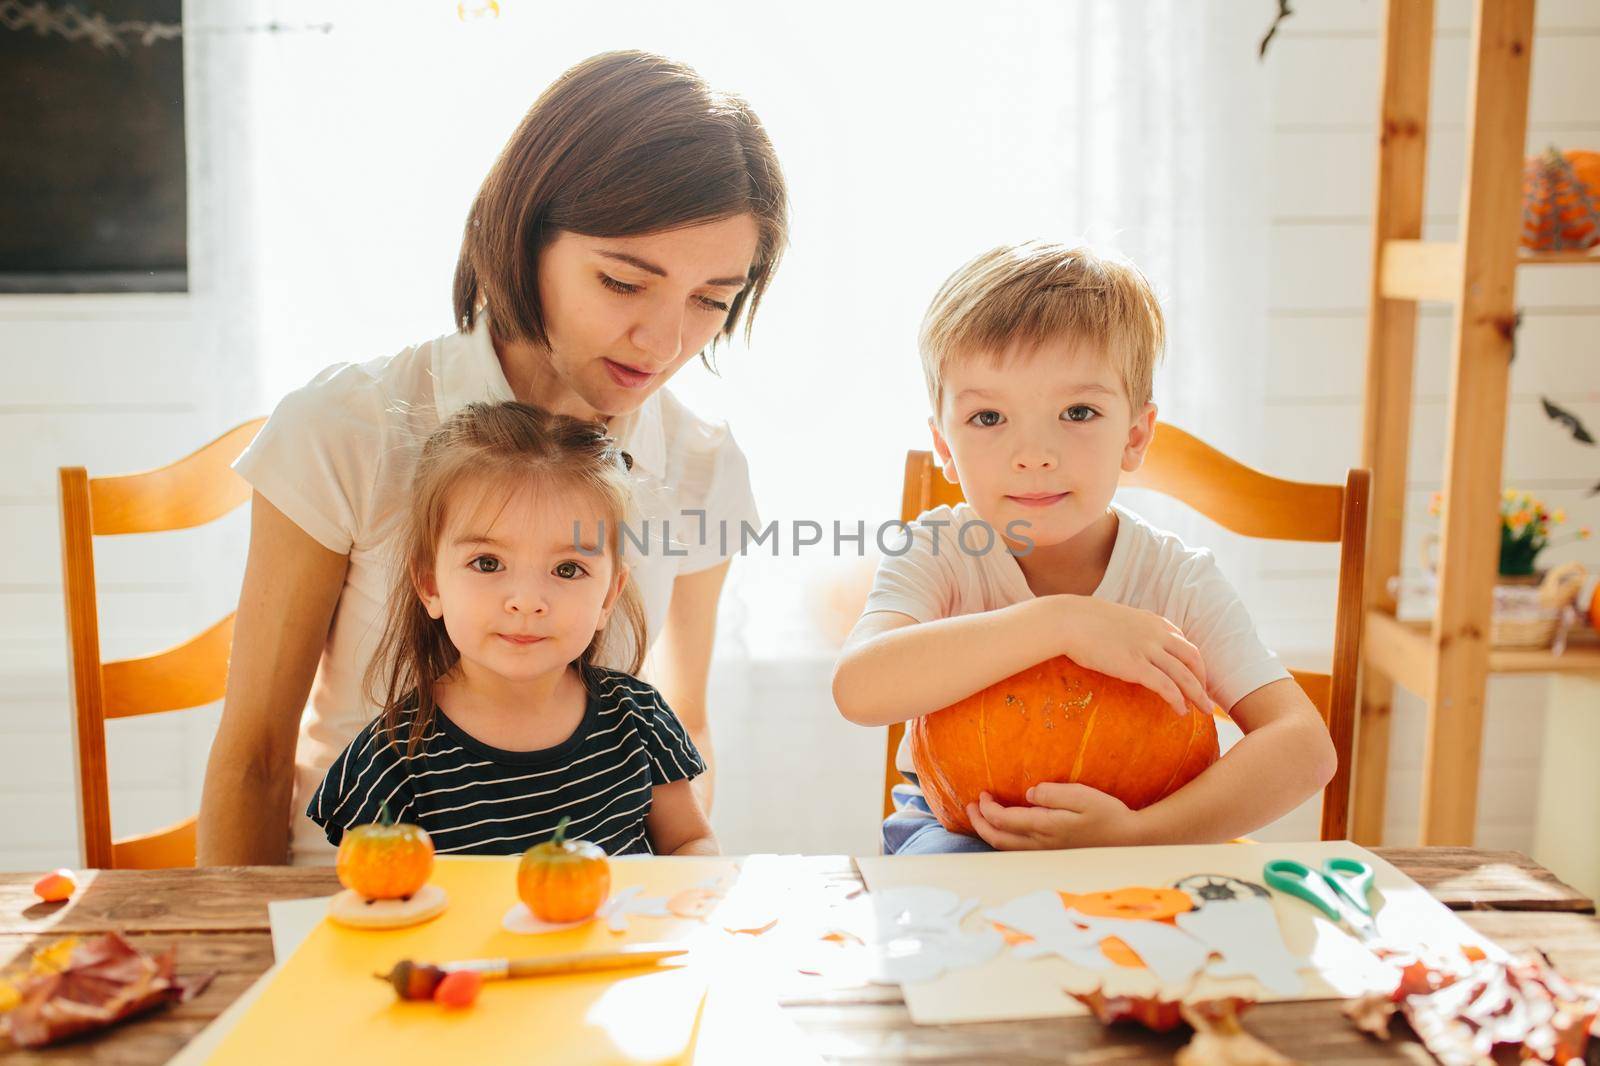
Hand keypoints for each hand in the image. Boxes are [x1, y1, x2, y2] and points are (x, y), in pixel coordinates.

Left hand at [966, 784, 1141, 850]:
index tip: (982, 794)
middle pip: (998, 839)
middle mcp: (1041, 844)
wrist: (1129, 839)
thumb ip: (1053, 794)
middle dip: (979, 822)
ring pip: (1006, 847)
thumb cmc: (1107, 814)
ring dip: (989, 832)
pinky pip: (1017, 849)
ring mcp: (1046, 851)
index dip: (987, 808)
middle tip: (970, 805)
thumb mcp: (1082, 796)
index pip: (1004, 820)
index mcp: (1045, 827)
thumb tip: (1028, 794)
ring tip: (980, 816)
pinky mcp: (1052, 853)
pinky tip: (1004, 828)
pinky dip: (1003, 838)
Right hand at [1052, 596, 1208, 714]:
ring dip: (1198, 694)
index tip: (1194, 677)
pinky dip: (1178, 700)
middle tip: (1206, 697)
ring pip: (1185, 675)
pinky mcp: (1136, 666)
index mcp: (1154, 622)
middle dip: (1203, 679)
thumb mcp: (1117, 619)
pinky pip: (1166, 686)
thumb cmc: (1083, 620)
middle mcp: (1157, 634)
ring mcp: (1148, 650)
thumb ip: (1132, 630)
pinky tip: (1181, 711)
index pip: (1184, 643)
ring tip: (1204, 710)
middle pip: (1193, 658)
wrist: (1068, 620)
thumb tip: (1129, 643)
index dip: (1193, 663)